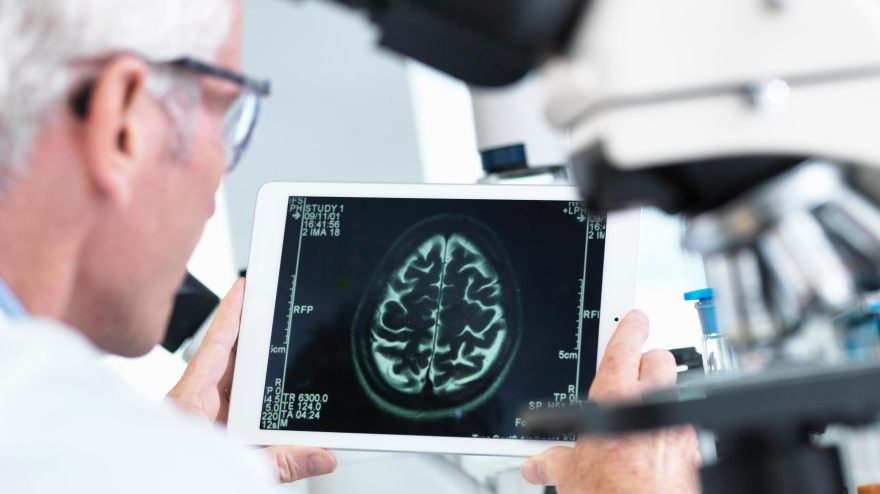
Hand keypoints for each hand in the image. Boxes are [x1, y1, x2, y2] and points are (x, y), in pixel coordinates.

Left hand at [166, 278, 336, 482]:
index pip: (214, 345)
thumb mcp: (235, 471)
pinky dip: (259, 406)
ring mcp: (201, 421)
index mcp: (189, 404)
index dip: (231, 313)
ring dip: (261, 379)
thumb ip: (279, 463)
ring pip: (235, 388)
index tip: (246, 288)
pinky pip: (237, 411)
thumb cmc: (172, 482)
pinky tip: (279, 408)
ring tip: (290, 363)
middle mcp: (194, 408)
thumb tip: (320, 455)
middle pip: (229, 362)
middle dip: (257, 342)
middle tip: (283, 318)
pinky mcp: (207, 436)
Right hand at [520, 310, 699, 492]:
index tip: (634, 317)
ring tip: (642, 410)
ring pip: (676, 390)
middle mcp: (651, 407)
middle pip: (660, 359)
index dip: (630, 326)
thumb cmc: (610, 492)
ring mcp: (676, 428)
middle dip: (649, 361)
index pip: (625, 347)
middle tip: (634, 372)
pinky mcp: (692, 449)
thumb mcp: (570, 474)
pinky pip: (685, 425)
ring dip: (662, 394)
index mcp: (616, 401)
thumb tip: (537, 463)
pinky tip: (656, 443)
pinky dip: (671, 429)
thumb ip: (552, 460)